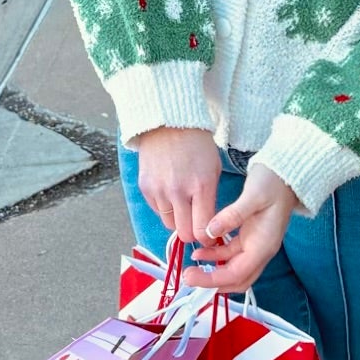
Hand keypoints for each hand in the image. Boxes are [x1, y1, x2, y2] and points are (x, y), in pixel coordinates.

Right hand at [133, 126, 220, 246]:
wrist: (169, 123)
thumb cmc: (197, 145)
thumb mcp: (214, 170)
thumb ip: (211, 199)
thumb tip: (208, 226)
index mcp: (201, 186)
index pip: (202, 230)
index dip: (206, 235)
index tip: (208, 233)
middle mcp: (178, 192)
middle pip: (183, 233)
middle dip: (191, 232)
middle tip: (195, 222)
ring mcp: (159, 190)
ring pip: (169, 224)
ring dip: (177, 219)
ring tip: (183, 202)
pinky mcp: (145, 188)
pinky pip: (157, 210)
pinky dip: (164, 207)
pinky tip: (170, 191)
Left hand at [182, 163, 296, 293]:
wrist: (287, 174)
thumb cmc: (273, 183)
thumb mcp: (253, 195)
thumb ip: (232, 215)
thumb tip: (209, 231)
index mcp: (263, 246)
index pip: (236, 274)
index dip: (212, 280)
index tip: (190, 276)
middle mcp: (261, 251)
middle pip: (237, 280)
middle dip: (213, 283)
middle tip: (188, 277)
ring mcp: (256, 245)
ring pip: (233, 269)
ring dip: (213, 271)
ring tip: (191, 265)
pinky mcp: (250, 238)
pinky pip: (232, 255)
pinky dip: (216, 257)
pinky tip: (201, 250)